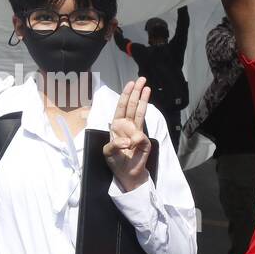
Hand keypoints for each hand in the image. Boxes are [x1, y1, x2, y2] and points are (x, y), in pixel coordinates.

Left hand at [104, 77, 152, 191]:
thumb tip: (129, 140)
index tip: (130, 83)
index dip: (126, 95)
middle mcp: (128, 126)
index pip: (122, 107)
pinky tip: (131, 145)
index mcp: (117, 125)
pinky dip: (135, 140)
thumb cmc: (115, 161)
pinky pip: (140, 137)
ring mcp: (137, 132)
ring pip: (140, 113)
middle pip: (133, 105)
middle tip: (142, 79)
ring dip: (143, 100)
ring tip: (147, 88)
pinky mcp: (144, 142)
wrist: (126, 174)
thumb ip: (114, 145)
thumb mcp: (107, 152)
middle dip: (136, 92)